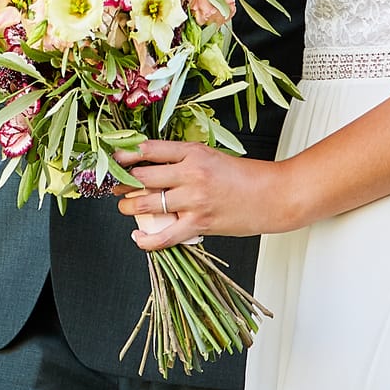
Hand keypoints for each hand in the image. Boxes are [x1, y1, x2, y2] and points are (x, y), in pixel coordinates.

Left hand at [112, 141, 297, 250]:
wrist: (275, 196)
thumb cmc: (246, 176)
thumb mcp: (212, 156)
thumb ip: (183, 159)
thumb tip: (152, 166)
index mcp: (193, 151)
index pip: (148, 150)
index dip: (125, 156)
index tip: (114, 160)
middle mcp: (191, 173)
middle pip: (142, 177)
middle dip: (122, 183)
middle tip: (114, 185)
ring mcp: (194, 200)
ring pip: (147, 204)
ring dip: (128, 207)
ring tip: (124, 207)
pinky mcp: (200, 224)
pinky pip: (164, 235)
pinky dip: (146, 239)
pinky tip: (138, 236)